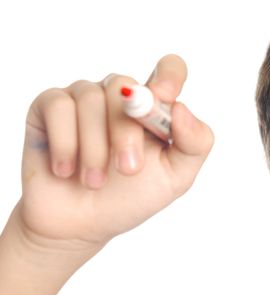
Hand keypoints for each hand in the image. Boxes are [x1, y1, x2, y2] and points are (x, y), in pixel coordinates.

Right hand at [17, 54, 213, 249]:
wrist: (80, 225)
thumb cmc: (130, 198)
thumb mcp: (175, 178)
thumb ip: (195, 144)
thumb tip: (182, 107)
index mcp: (153, 109)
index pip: (170, 69)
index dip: (169, 75)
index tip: (163, 97)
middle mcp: (119, 97)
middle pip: (125, 87)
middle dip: (126, 133)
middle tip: (128, 169)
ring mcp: (84, 98)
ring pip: (91, 98)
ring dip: (95, 148)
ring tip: (94, 181)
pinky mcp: (50, 106)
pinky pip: (59, 105)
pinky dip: (65, 143)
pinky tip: (66, 170)